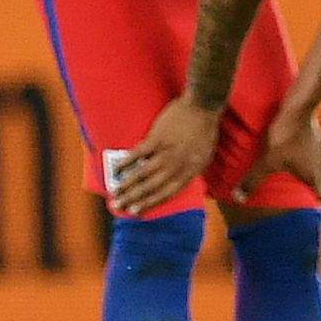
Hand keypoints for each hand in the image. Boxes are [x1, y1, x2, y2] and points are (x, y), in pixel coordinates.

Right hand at [107, 94, 222, 218]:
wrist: (203, 107)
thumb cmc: (205, 130)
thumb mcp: (204, 157)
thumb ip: (189, 170)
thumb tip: (176, 180)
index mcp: (189, 172)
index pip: (167, 194)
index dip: (150, 204)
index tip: (136, 212)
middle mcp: (176, 167)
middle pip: (151, 188)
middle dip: (133, 199)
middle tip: (118, 206)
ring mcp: (166, 153)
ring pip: (142, 174)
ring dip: (127, 185)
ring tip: (115, 192)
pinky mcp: (156, 139)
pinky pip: (138, 154)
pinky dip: (126, 163)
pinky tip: (116, 170)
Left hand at [254, 98, 320, 202]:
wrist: (299, 107)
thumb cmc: (286, 137)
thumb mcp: (267, 161)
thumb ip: (253, 180)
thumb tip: (239, 198)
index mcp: (313, 174)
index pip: (319, 193)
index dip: (311, 199)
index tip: (302, 202)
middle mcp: (319, 161)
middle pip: (316, 178)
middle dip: (305, 183)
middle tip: (292, 186)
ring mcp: (318, 145)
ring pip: (312, 160)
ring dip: (302, 165)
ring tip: (286, 167)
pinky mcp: (313, 131)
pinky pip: (308, 145)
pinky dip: (299, 149)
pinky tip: (287, 145)